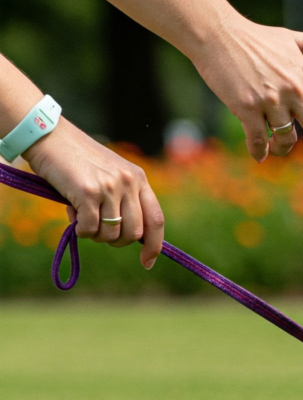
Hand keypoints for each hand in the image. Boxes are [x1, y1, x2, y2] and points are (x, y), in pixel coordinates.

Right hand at [24, 120, 164, 269]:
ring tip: (84, 219)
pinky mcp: (88, 192)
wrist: (49, 137)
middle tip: (100, 233)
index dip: (154, 245)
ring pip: (112, 234)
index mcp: (139, 179)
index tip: (147, 263)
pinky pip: (90, 229)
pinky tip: (73, 215)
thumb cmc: (78, 161)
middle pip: (134, 233)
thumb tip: (128, 237)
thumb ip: (123, 201)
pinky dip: (81, 230)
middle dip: (117, 241)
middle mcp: (129, 182)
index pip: (156, 220)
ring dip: (96, 235)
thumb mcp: (110, 176)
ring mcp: (110, 187)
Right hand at [191, 16, 302, 180]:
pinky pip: (258, 140)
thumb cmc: (254, 37)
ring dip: (284, 149)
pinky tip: (260, 155)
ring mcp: (270, 100)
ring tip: (278, 149)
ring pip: (287, 138)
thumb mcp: (290, 39)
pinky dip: (260, 151)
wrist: (215, 33)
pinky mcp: (246, 107)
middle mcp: (293, 90)